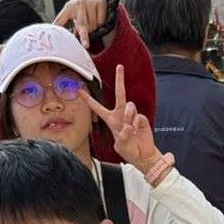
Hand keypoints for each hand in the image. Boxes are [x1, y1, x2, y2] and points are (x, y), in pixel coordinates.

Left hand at [54, 0, 109, 45]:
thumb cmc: (80, 4)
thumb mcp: (69, 11)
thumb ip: (63, 22)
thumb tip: (59, 36)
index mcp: (68, 7)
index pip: (62, 19)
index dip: (59, 27)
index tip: (62, 35)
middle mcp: (79, 4)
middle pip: (82, 24)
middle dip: (84, 37)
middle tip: (86, 45)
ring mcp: (90, 3)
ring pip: (93, 25)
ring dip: (93, 29)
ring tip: (91, 22)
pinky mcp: (100, 3)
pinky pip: (101, 21)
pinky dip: (100, 24)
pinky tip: (97, 19)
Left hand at [90, 65, 172, 182]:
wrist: (143, 156)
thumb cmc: (129, 151)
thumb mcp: (120, 147)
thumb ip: (121, 137)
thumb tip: (126, 127)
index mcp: (111, 120)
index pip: (97, 108)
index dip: (89, 99)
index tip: (80, 90)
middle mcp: (121, 115)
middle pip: (120, 94)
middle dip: (120, 80)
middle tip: (119, 67)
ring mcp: (132, 116)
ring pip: (129, 106)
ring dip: (128, 116)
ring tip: (130, 128)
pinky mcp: (142, 119)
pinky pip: (138, 116)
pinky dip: (136, 124)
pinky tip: (136, 131)